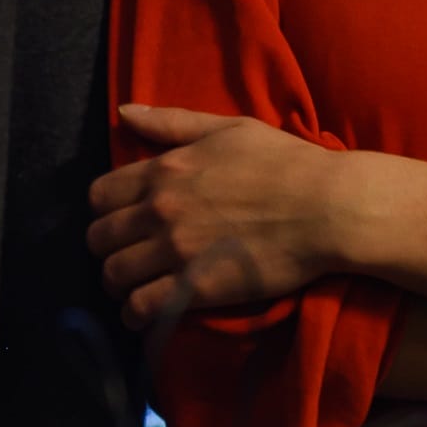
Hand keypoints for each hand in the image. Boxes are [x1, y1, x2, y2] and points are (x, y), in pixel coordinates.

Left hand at [89, 104, 354, 332]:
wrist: (327, 207)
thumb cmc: (285, 162)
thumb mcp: (227, 128)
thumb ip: (172, 122)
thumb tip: (123, 111)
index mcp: (164, 170)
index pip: (99, 195)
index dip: (103, 211)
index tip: (118, 221)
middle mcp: (159, 210)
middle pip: (99, 238)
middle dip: (105, 249)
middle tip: (124, 257)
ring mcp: (175, 250)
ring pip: (113, 275)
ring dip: (115, 284)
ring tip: (130, 288)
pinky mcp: (195, 287)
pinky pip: (142, 307)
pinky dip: (134, 314)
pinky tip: (142, 315)